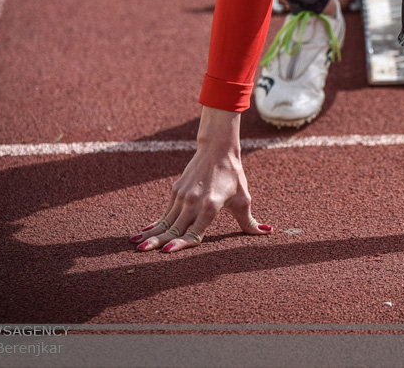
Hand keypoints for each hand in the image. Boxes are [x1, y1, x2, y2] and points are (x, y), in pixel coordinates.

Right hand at [129, 106, 272, 252]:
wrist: (217, 150)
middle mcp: (193, 202)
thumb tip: (267, 233)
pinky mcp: (176, 191)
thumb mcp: (243, 199)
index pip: (194, 231)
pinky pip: (164, 212)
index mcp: (210, 207)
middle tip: (141, 252)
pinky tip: (143, 232)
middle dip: (157, 241)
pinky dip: (154, 223)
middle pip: (173, 228)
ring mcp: (182, 196)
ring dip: (150, 233)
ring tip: (136, 244)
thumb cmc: (233, 177)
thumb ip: (250, 222)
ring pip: (165, 220)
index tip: (167, 253)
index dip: (181, 244)